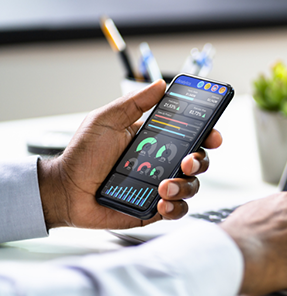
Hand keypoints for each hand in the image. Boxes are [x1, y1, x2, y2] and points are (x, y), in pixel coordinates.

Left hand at [38, 80, 221, 229]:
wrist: (65, 190)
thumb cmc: (82, 155)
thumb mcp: (107, 120)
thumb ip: (134, 102)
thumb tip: (160, 85)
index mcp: (157, 141)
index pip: (191, 135)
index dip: (208, 134)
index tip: (212, 135)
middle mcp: (163, 163)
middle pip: (198, 161)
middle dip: (199, 161)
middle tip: (186, 162)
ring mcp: (160, 186)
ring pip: (191, 186)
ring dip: (184, 186)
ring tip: (163, 187)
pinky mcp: (154, 208)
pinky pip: (177, 209)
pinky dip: (175, 207)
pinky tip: (162, 203)